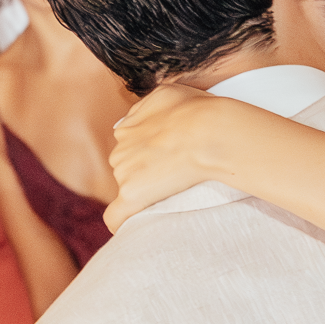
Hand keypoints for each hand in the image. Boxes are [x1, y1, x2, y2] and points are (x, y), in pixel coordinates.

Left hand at [106, 82, 228, 231]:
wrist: (208, 131)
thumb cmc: (196, 111)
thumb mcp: (167, 94)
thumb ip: (147, 108)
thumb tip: (136, 117)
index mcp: (127, 128)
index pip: (129, 148)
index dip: (148, 157)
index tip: (166, 163)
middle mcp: (120, 150)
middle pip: (126, 169)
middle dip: (145, 176)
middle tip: (174, 180)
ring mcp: (125, 173)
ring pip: (127, 190)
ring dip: (144, 195)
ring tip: (172, 196)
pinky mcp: (132, 194)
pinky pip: (116, 216)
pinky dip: (121, 223)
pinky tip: (130, 229)